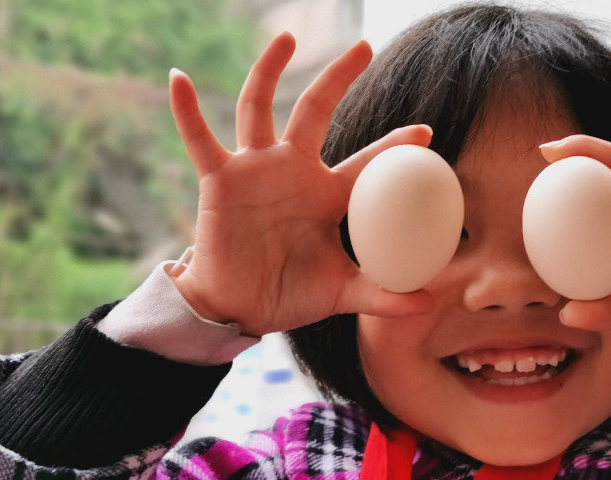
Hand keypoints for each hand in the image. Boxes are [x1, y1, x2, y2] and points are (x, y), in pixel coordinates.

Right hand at [168, 33, 433, 335]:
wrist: (240, 309)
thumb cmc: (292, 293)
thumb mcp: (344, 292)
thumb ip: (385, 294)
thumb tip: (431, 303)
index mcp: (327, 195)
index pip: (367, 162)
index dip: (395, 146)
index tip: (427, 132)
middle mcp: (293, 171)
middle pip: (316, 110)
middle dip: (339, 78)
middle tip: (365, 46)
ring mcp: (255, 170)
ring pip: (260, 108)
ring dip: (269, 71)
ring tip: (285, 38)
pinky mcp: (220, 180)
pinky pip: (200, 139)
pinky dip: (188, 111)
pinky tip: (179, 79)